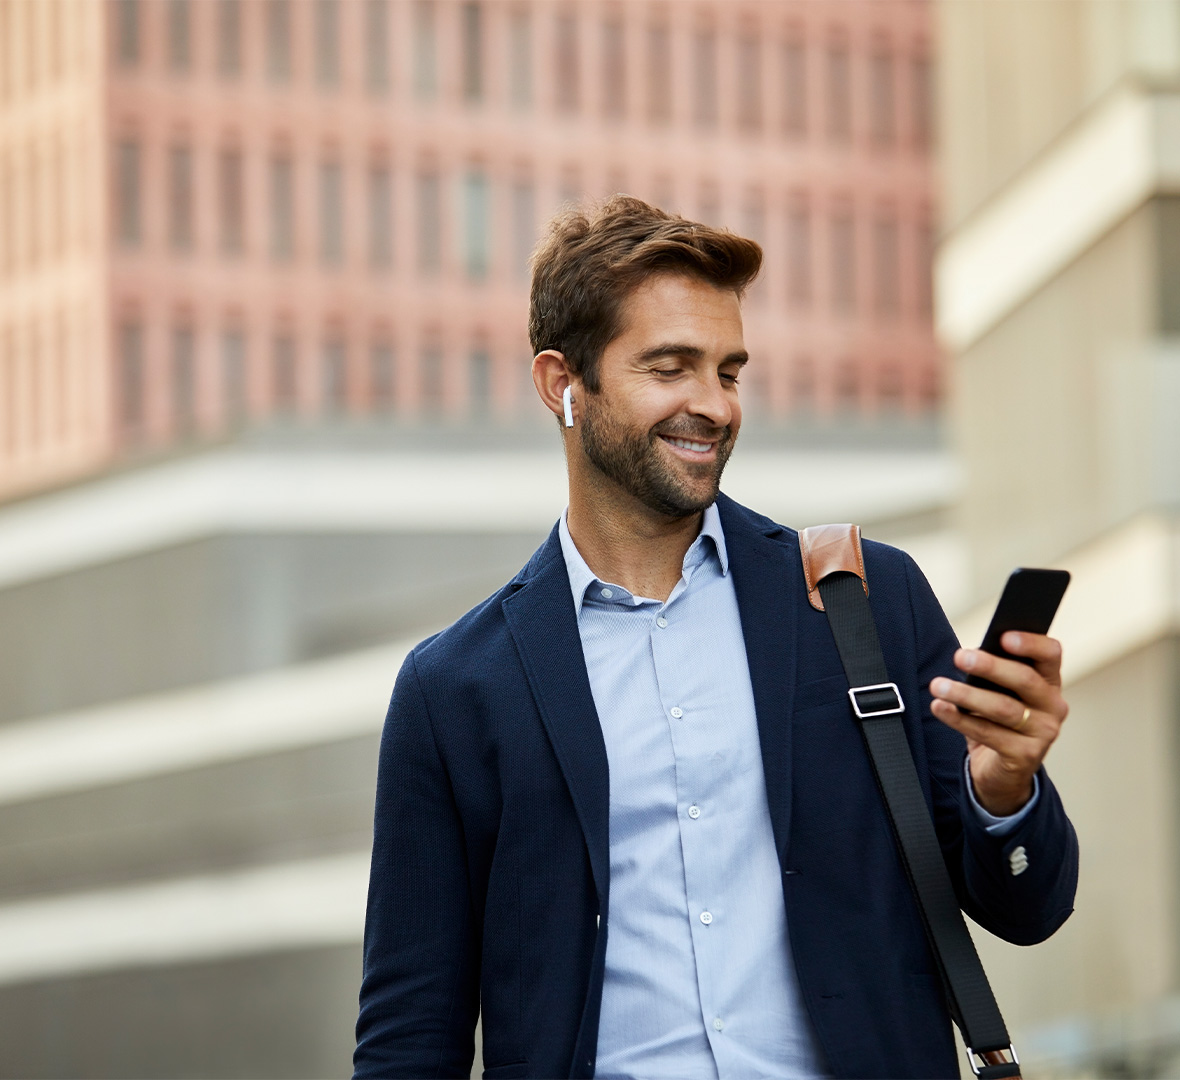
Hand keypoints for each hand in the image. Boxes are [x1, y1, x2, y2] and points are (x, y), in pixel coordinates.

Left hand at [928, 633, 1068, 816]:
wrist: (1002, 772)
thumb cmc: (999, 722)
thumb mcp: (1001, 694)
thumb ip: (995, 675)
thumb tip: (971, 655)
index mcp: (1049, 683)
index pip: (1050, 655)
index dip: (1031, 643)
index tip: (1003, 636)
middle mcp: (1053, 706)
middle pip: (1025, 680)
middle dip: (990, 666)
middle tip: (960, 657)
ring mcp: (1043, 733)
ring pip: (1003, 708)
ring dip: (966, 694)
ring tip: (938, 685)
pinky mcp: (1025, 756)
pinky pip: (988, 733)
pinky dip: (959, 719)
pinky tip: (940, 707)